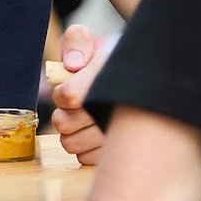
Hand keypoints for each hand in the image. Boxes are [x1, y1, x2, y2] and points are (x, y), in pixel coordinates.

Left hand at [49, 24, 114, 165]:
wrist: (138, 91)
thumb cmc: (104, 71)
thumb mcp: (92, 48)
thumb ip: (77, 42)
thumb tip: (73, 64)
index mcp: (108, 79)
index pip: (69, 96)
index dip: (62, 94)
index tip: (69, 90)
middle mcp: (117, 110)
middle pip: (64, 124)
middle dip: (64, 114)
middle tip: (77, 107)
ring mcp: (117, 136)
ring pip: (70, 144)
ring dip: (72, 133)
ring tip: (85, 121)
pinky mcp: (117, 155)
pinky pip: (83, 158)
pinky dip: (84, 149)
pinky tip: (95, 134)